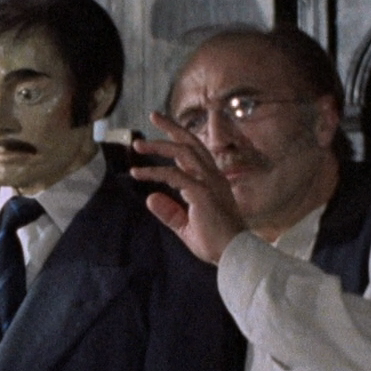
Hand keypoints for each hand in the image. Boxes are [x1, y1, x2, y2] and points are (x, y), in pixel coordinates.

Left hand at [129, 111, 248, 264]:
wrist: (233, 255)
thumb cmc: (215, 244)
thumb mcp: (186, 227)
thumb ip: (170, 212)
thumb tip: (150, 198)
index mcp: (212, 182)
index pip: (194, 153)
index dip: (177, 141)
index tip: (159, 134)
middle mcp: (212, 177)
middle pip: (192, 143)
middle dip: (172, 127)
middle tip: (153, 115)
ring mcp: (209, 183)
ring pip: (183, 153)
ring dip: (159, 146)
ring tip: (137, 145)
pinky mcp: (202, 193)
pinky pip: (174, 176)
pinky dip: (154, 172)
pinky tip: (137, 174)